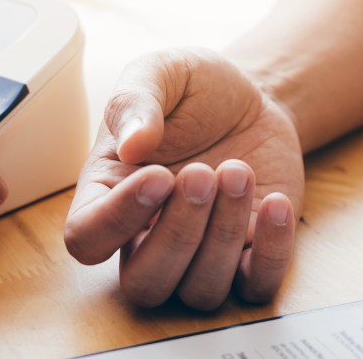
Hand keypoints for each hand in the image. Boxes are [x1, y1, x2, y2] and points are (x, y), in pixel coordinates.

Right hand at [64, 48, 303, 309]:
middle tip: (203, 173)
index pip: (87, 239)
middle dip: (177, 234)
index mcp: (108, 193)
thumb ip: (135, 100)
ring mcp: (199, 254)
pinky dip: (272, 252)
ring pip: (200, 290)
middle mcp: (146, 235)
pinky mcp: (250, 255)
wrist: (252, 98)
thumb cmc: (193, 89)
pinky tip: (275, 202)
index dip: (116, 220)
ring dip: (223, 234)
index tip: (158, 174)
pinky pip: (256, 287)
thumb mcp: (160, 72)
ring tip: (238, 170)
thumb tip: (131, 144)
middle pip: (145, 283)